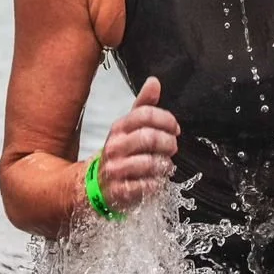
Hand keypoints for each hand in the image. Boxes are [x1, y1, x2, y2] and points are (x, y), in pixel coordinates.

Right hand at [97, 76, 180, 211]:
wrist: (98, 185)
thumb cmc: (121, 152)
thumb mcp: (129, 128)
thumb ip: (143, 106)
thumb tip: (154, 81)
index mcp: (119, 128)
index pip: (145, 114)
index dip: (166, 120)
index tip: (175, 129)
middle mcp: (115, 147)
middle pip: (149, 137)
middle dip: (168, 143)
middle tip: (172, 148)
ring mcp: (115, 169)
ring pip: (150, 163)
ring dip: (165, 165)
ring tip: (165, 166)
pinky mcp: (119, 191)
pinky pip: (146, 186)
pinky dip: (157, 183)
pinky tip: (156, 181)